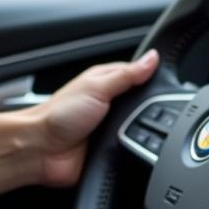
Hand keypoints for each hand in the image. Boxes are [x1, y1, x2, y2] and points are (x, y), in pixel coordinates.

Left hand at [26, 50, 158, 187]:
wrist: (40, 151)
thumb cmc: (57, 116)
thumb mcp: (96, 88)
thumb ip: (126, 75)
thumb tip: (152, 58)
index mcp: (106, 84)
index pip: (140, 75)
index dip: (154, 77)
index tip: (169, 81)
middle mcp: (110, 105)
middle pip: (144, 104)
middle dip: (150, 108)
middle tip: (147, 110)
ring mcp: (112, 128)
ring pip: (142, 127)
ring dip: (142, 130)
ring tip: (134, 130)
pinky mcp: (112, 150)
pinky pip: (134, 149)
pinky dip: (135, 148)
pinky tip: (133, 146)